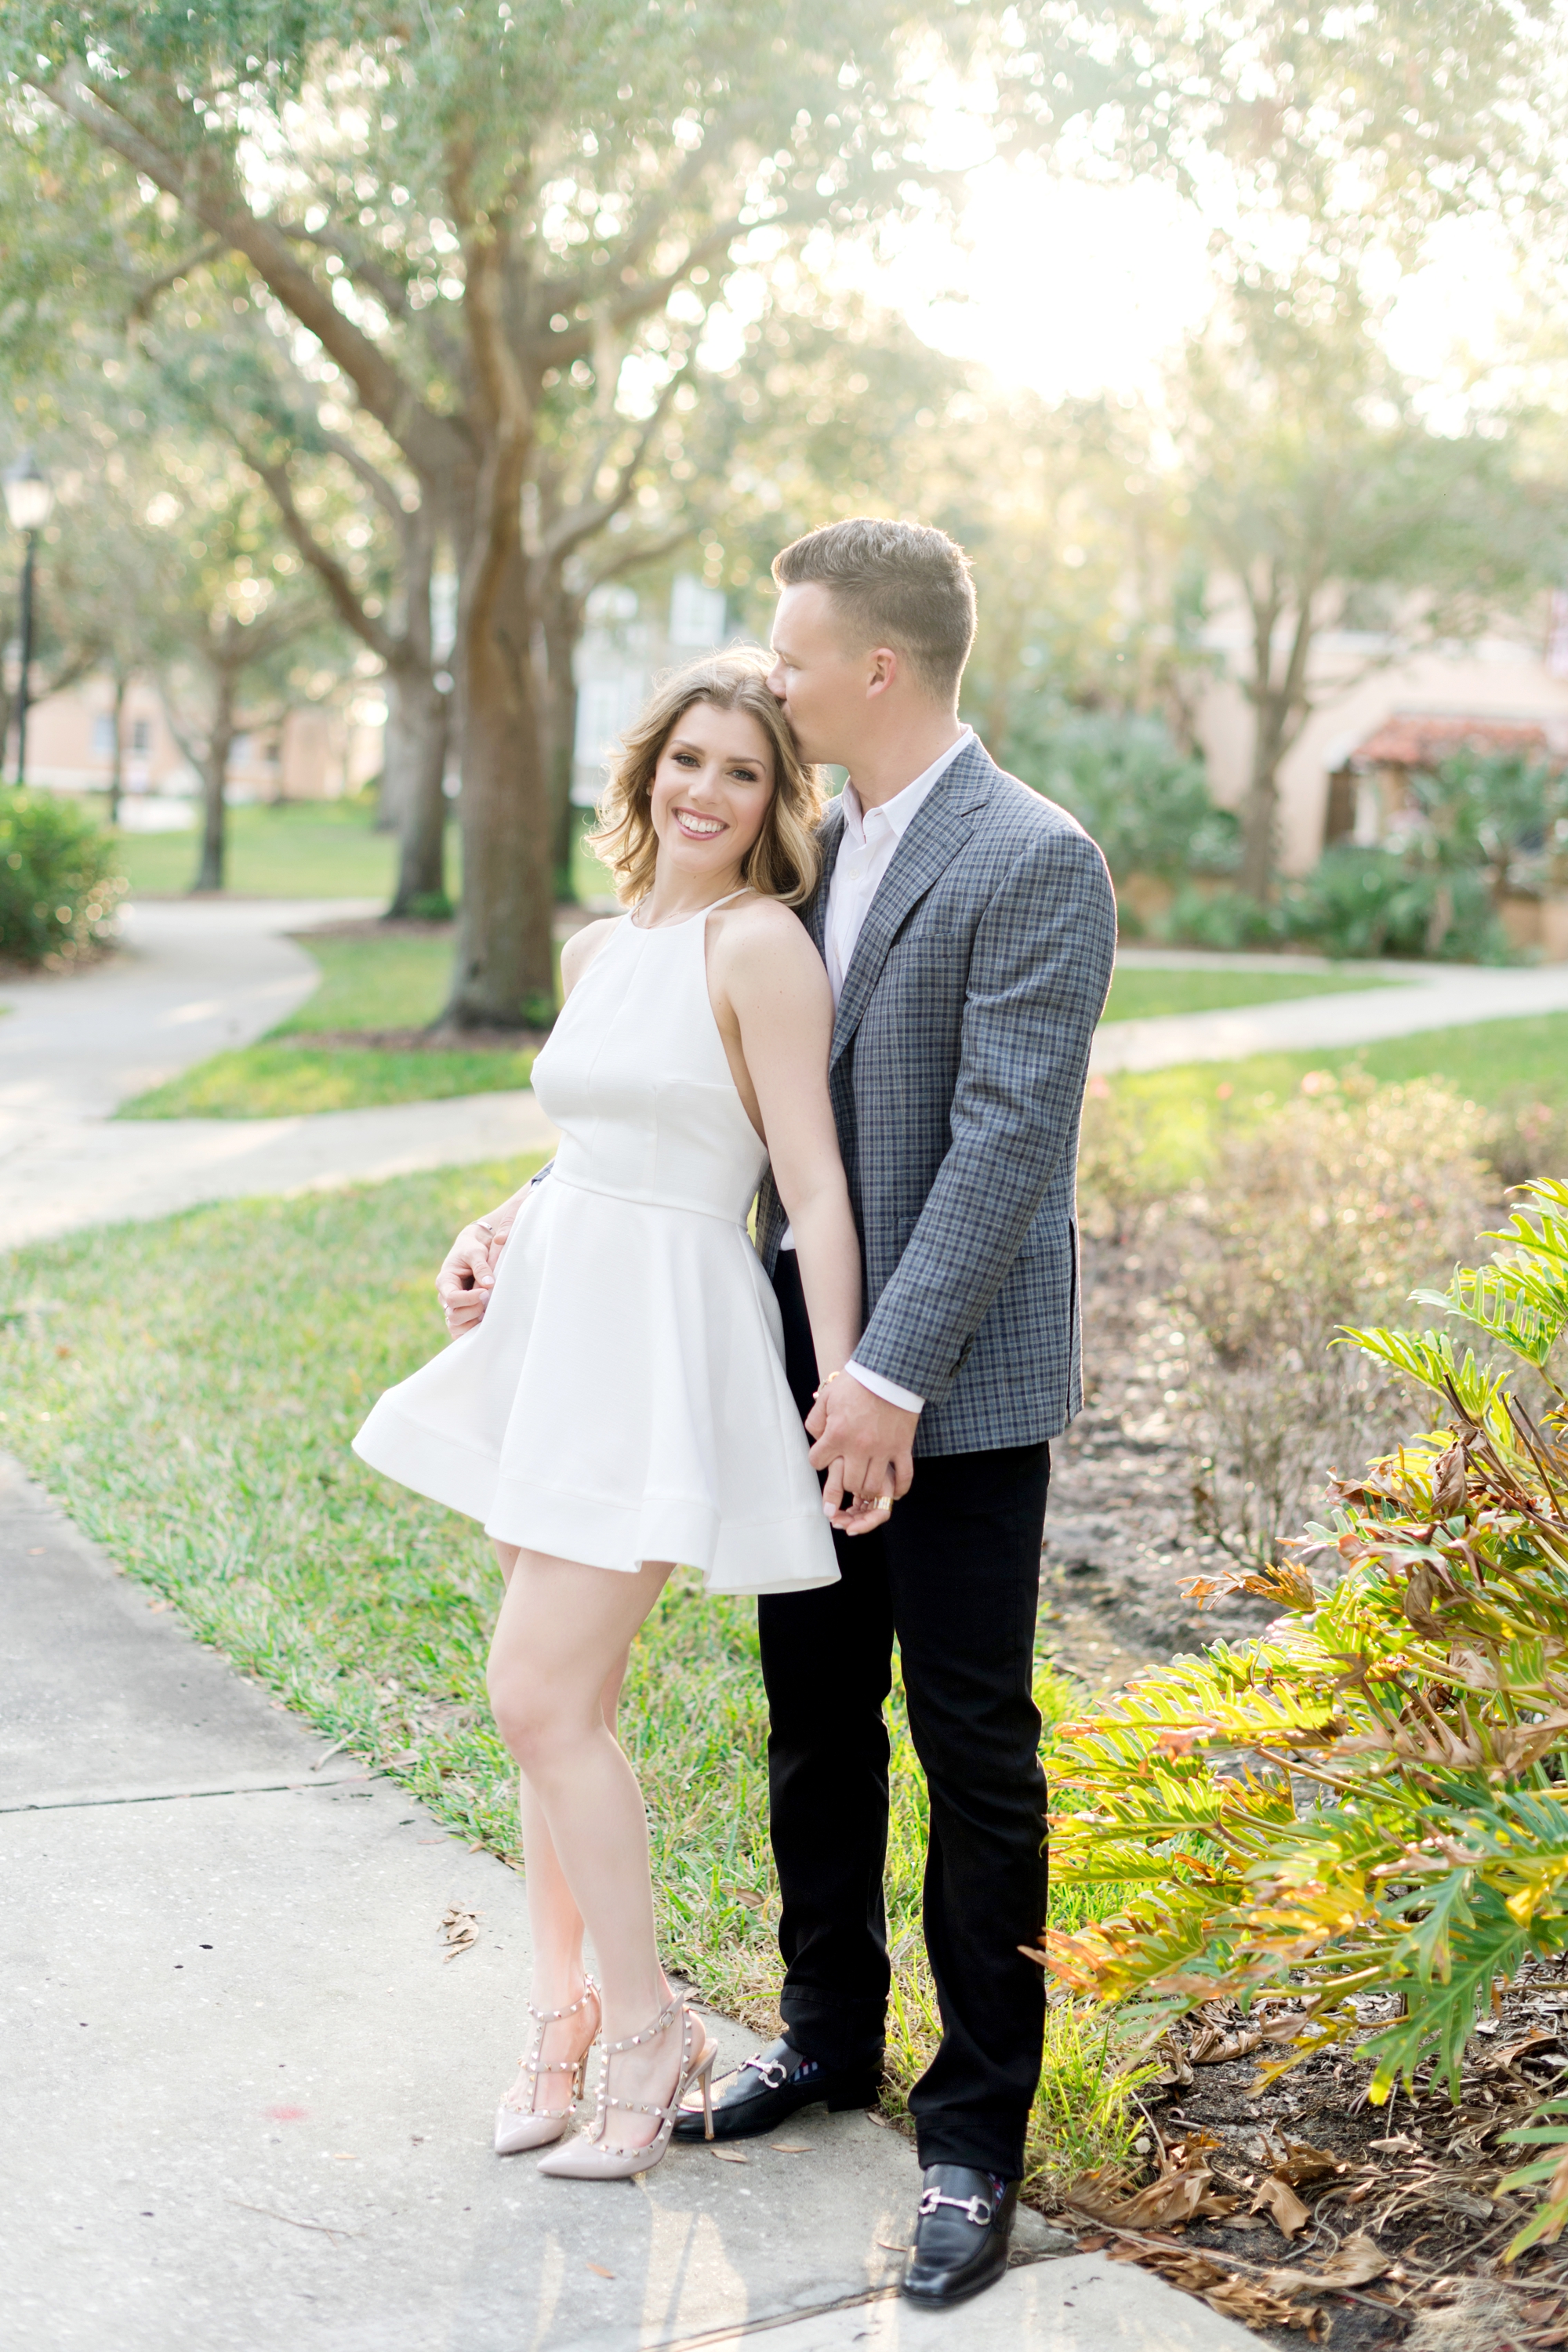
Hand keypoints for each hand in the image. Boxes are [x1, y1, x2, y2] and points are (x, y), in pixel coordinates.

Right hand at [436, 1218, 507, 1335]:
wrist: (473, 1249)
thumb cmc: (472, 1248)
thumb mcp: (475, 1251)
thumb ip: (481, 1266)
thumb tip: (489, 1284)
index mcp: (445, 1281)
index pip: (452, 1298)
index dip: (469, 1299)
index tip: (486, 1292)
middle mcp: (445, 1297)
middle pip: (454, 1316)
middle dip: (473, 1311)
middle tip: (488, 1299)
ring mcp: (452, 1307)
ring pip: (456, 1327)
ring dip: (473, 1323)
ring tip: (487, 1311)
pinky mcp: (462, 1313)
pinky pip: (461, 1330)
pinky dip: (472, 1330)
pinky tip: (485, 1321)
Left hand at [807, 1375, 917, 1534]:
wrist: (890, 1372)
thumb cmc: (857, 1383)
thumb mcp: (827, 1397)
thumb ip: (816, 1420)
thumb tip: (816, 1438)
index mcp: (837, 1434)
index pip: (817, 1462)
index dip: (819, 1459)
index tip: (824, 1454)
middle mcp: (859, 1447)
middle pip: (848, 1483)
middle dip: (844, 1481)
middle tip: (847, 1471)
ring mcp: (883, 1450)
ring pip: (872, 1486)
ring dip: (867, 1487)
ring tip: (865, 1479)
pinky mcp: (902, 1447)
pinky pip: (903, 1476)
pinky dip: (899, 1488)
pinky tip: (893, 1492)